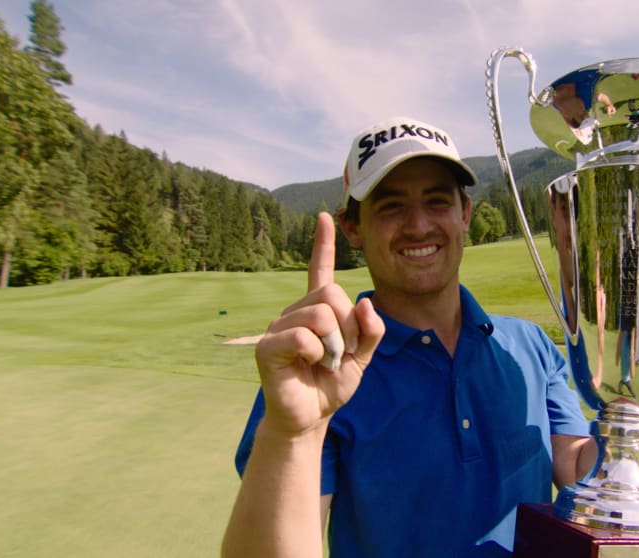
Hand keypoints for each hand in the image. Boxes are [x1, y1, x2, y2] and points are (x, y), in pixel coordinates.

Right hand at [253, 212, 384, 434]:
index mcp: (318, 310)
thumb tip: (365, 302)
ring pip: (321, 316)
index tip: (326, 216)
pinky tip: (309, 366)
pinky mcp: (267, 346)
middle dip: (348, 329)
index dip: (323, 244)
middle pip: (332, 296)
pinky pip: (303, 337)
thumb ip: (371, 331)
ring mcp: (279, 327)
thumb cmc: (333, 384)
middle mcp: (295, 312)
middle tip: (340, 354)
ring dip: (334, 346)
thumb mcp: (363, 357)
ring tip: (324, 364)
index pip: (321, 270)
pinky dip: (316, 354)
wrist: (312, 416)